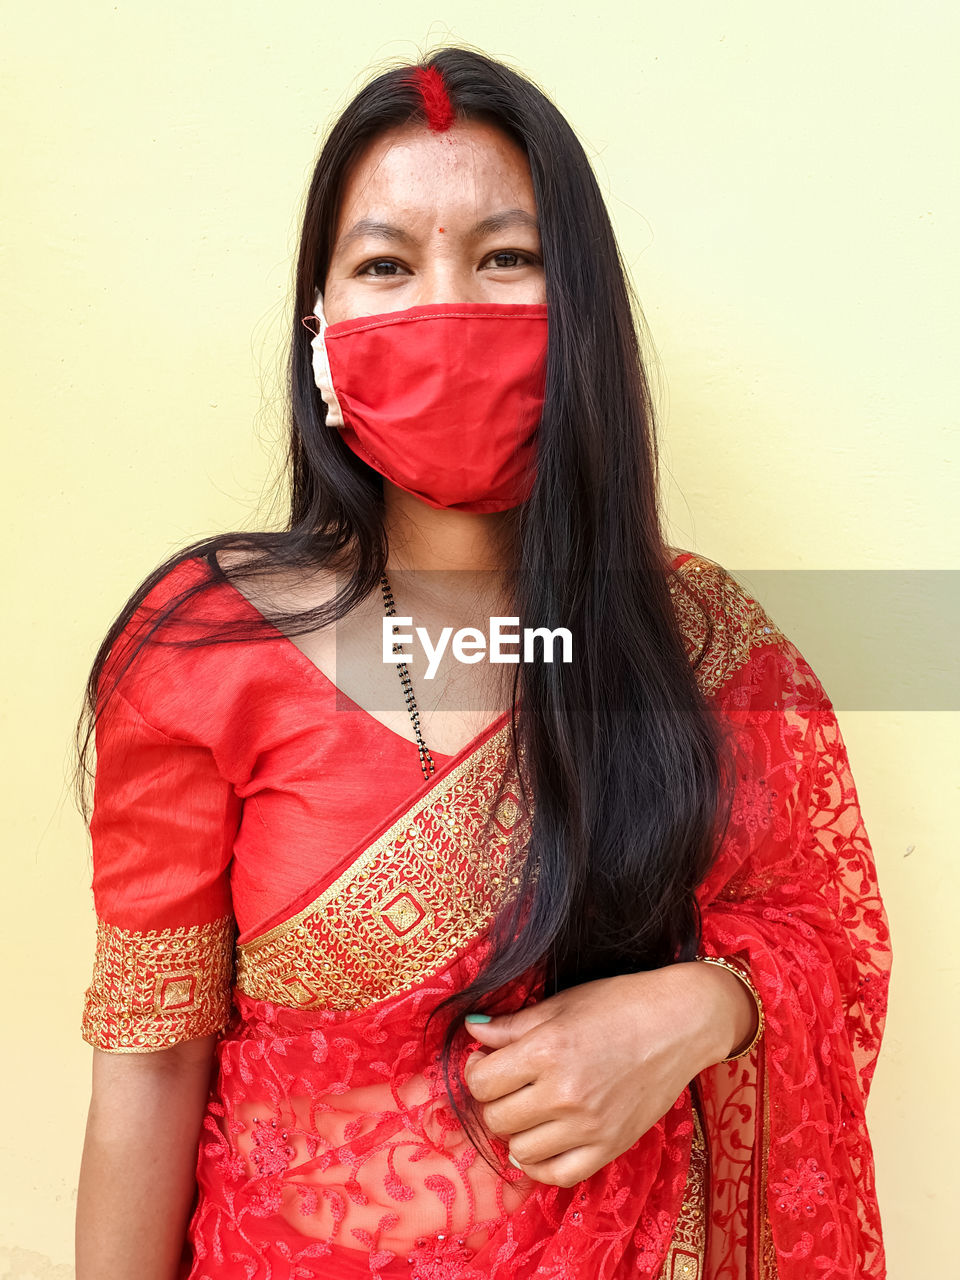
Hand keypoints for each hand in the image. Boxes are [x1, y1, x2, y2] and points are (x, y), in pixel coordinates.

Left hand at [462, 960, 751, 1187]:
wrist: (679, 1022)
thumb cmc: (618, 1004)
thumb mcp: (560, 1005)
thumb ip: (511, 1025)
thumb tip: (471, 1030)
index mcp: (547, 1050)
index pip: (481, 1082)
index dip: (477, 1072)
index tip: (488, 1062)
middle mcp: (564, 1093)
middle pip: (496, 1119)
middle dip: (495, 1101)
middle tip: (510, 1085)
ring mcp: (589, 1126)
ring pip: (520, 1150)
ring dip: (517, 1131)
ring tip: (531, 1109)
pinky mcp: (610, 1146)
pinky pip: (557, 1175)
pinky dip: (541, 1164)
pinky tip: (543, 1141)